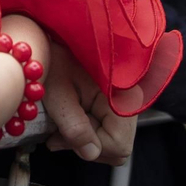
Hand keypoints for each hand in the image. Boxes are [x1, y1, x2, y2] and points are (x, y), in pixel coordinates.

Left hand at [41, 41, 134, 164]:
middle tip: (58, 133)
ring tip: (61, 121)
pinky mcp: (114, 101)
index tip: (63, 137)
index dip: (90, 147)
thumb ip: (74, 127)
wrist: (55, 31)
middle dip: (86, 144)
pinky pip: (107, 126)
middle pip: (117, 146)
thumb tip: (89, 154)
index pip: (119, 146)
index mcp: (122, 98)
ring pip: (111, 138)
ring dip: (85, 136)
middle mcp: (130, 101)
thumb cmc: (55, 56)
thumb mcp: (58, 93)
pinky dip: (87, 127)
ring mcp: (124, 102)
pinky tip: (69, 117)